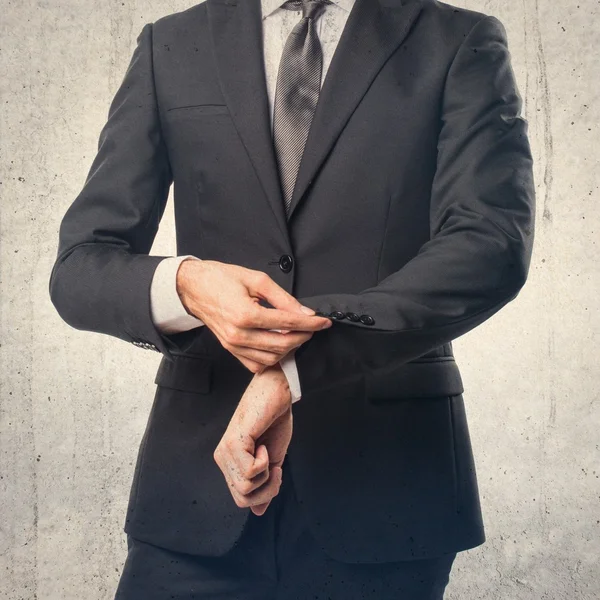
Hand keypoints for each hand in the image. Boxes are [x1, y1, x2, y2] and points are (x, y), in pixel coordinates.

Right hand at [176, 259, 331, 372]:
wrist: (194, 287)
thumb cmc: (221, 279)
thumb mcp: (256, 279)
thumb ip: (283, 298)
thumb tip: (304, 311)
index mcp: (246, 314)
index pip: (288, 323)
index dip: (311, 323)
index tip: (324, 322)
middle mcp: (239, 334)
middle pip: (283, 344)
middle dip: (304, 336)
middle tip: (312, 327)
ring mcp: (234, 345)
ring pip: (272, 357)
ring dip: (289, 348)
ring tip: (296, 333)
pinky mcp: (231, 350)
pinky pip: (256, 364)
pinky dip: (272, 357)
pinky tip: (278, 344)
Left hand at [213, 364, 292, 515]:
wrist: (278, 393)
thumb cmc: (275, 419)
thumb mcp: (273, 460)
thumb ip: (264, 484)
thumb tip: (258, 512)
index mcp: (231, 462)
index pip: (242, 500)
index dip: (266, 493)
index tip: (276, 471)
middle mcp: (223, 458)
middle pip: (243, 499)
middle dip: (268, 488)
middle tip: (274, 464)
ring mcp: (226, 451)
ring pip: (246, 488)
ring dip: (267, 473)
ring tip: (266, 449)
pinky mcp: (234, 443)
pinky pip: (249, 473)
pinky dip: (264, 463)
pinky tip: (263, 444)